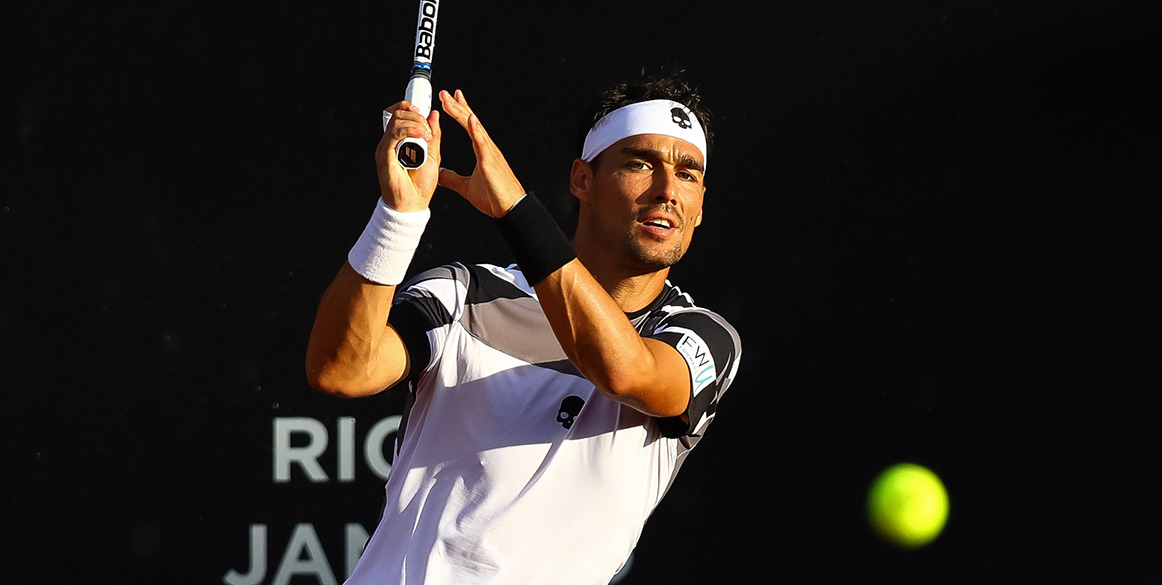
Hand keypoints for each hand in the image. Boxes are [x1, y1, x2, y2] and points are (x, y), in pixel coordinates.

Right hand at [375, 100, 442, 211]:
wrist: (413, 205)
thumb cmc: (421, 185)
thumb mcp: (433, 155)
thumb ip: (434, 136)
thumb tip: (433, 114)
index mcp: (399, 141)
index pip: (398, 114)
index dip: (409, 108)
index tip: (422, 111)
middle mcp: (390, 143)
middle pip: (397, 114)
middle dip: (415, 115)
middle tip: (428, 128)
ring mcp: (386, 148)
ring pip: (396, 122)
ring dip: (415, 123)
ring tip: (427, 135)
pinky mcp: (384, 155)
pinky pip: (395, 135)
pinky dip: (409, 131)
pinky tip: (422, 136)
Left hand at [437, 89, 525, 217]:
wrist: (510, 210)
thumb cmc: (494, 198)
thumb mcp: (466, 187)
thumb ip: (452, 178)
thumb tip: (439, 173)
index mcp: (482, 151)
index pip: (469, 127)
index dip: (460, 112)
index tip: (450, 100)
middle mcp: (487, 148)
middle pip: (471, 122)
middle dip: (458, 106)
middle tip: (444, 93)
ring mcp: (490, 152)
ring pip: (474, 128)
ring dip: (462, 113)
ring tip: (449, 100)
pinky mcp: (491, 161)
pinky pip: (482, 143)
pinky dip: (476, 130)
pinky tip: (470, 118)